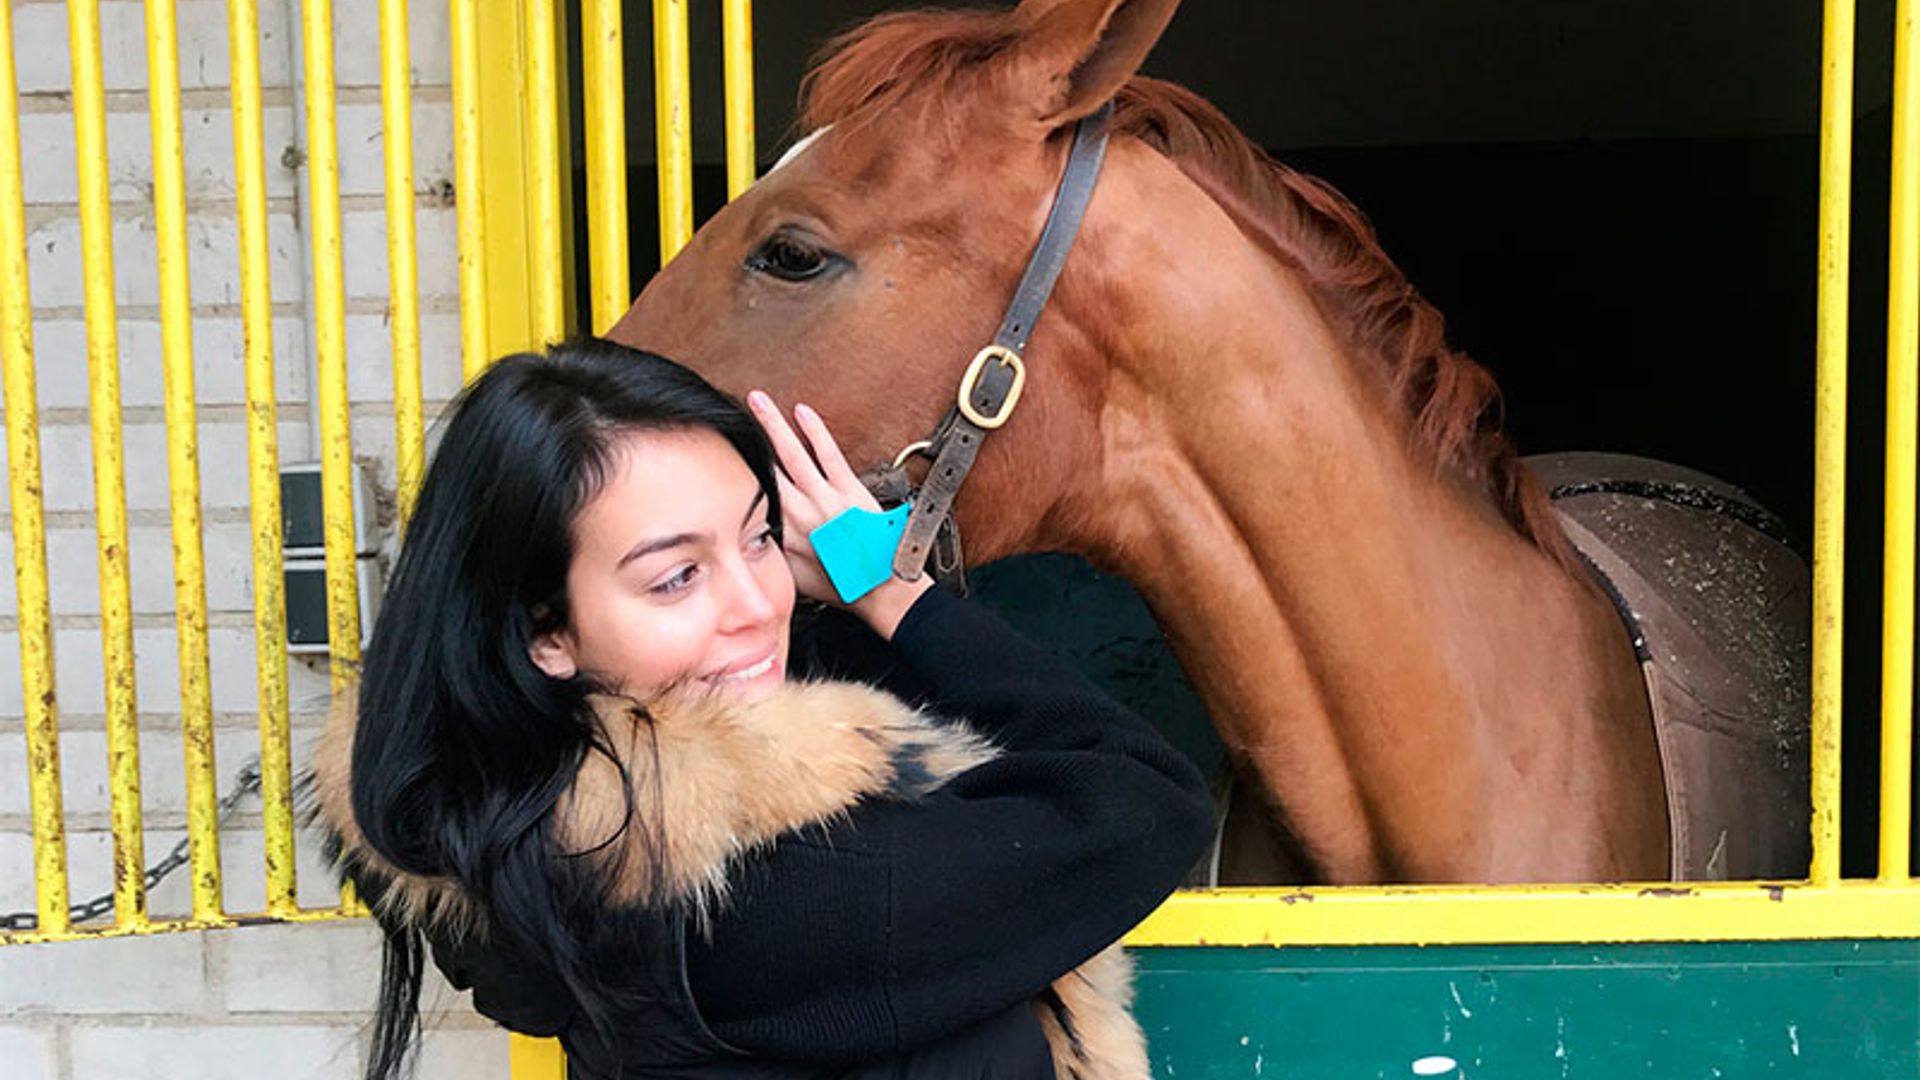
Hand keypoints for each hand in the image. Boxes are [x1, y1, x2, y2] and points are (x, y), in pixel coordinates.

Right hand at [746, 390, 932, 638]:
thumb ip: (773, 551)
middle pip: (764, 469)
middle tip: (727, 417)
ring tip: (756, 400)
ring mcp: (825, 499)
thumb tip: (752, 534)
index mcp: (782, 535)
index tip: (717, 453)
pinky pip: (828, 454)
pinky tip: (801, 411)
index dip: (733, 475)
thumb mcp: (794, 578)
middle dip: (745, 439)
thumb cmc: (842, 585)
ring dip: (771, 424)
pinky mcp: (850, 491)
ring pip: (791, 454)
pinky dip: (814, 431)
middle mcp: (799, 514)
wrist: (881, 589)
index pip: (751, 498)